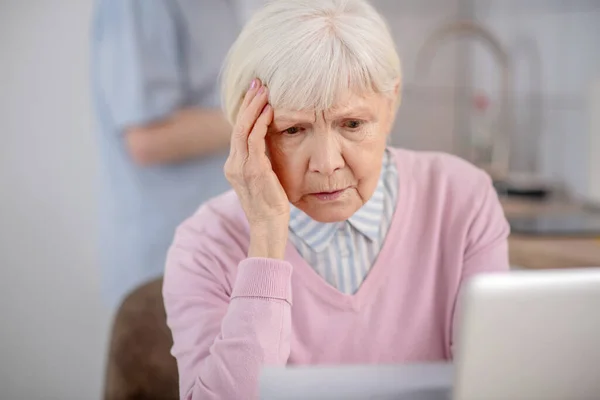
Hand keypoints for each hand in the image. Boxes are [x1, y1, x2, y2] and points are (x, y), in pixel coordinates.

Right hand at [224, 79, 289, 257]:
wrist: (268, 228)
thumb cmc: (270, 206)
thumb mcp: (263, 180)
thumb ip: (261, 162)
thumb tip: (270, 145)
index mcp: (234, 166)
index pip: (238, 132)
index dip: (246, 111)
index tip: (255, 93)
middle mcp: (233, 165)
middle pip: (238, 126)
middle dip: (248, 102)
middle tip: (258, 83)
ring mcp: (241, 168)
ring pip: (244, 129)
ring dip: (254, 108)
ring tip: (264, 91)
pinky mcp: (254, 171)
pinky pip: (255, 141)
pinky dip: (261, 123)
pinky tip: (269, 111)